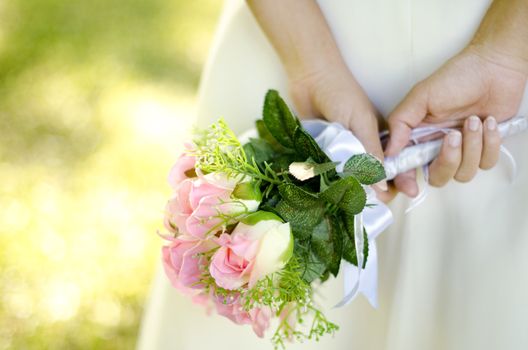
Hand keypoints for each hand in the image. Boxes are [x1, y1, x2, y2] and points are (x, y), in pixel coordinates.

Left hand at [290, 63, 395, 202]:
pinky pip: (325, 173)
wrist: (309, 77)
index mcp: (378, 141)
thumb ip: (371, 154)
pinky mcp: (319, 153)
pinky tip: (324, 192)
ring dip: (345, 192)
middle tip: (363, 203)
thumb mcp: (362, 124)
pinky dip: (326, 182)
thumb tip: (383, 187)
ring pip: (346, 181)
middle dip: (369, 194)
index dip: (393, 186)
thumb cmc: (341, 92)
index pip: (391, 171)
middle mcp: (360, 150)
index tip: (388, 200)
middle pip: (369, 181)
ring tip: (344, 201)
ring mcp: (339, 153)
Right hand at [385, 45, 527, 195]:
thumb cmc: (457, 77)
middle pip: (437, 177)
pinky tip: (488, 122)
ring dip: (471, 147)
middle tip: (452, 136)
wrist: (495, 67)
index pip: (405, 168)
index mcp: (416, 138)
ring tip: (473, 121)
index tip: (410, 186)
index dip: (405, 181)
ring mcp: (461, 150)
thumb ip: (401, 123)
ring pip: (463, 173)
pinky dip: (489, 143)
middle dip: (447, 161)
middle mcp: (436, 148)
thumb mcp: (421, 96)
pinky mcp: (484, 149)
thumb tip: (389, 150)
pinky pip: (486, 163)